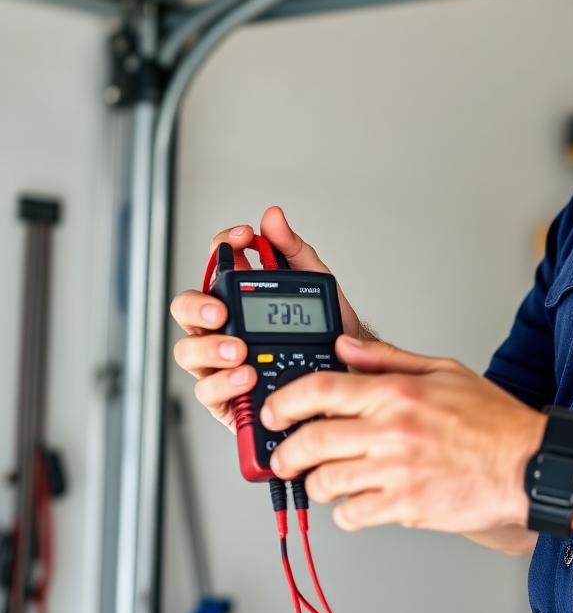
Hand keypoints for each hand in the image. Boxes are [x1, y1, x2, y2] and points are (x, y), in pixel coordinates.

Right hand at [170, 205, 362, 429]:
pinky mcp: (227, 396)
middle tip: (221, 312)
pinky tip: (246, 375)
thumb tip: (272, 216)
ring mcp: (220, 362)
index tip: (243, 238)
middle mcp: (223, 327)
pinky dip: (225, 382)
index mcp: (240, 295)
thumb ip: (293, 251)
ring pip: (188, 351)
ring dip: (209, 348)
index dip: (222, 245)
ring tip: (239, 351)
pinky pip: (208, 389)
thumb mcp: (316, 286)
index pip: (216, 263)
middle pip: (185, 309)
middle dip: (196, 306)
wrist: (347, 375)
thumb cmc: (327, 333)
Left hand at [264, 336, 545, 534]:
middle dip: (285, 452)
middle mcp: (392, 431)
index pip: (320, 389)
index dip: (285, 401)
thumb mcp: (443, 371)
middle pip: (312, 441)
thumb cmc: (492, 419)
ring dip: (317, 483)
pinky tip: (358, 501)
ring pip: (327, 482)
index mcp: (397, 392)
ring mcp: (397, 471)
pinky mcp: (406, 506)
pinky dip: (347, 511)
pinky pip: (353, 514)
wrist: (529, 464)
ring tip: (324, 479)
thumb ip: (388, 359)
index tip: (273, 411)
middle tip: (283, 456)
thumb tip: (346, 348)